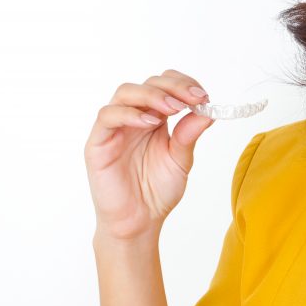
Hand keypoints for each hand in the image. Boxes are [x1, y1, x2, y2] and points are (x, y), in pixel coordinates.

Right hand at [84, 69, 215, 241]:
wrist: (139, 222)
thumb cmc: (157, 191)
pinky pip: (107, 117)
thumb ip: (190, 135)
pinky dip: (129, 114)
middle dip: (173, 87)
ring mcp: (114, 128)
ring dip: (153, 95)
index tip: (204, 95)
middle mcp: (133, 118)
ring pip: (125, 93)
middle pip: (148, 84)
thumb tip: (207, 110)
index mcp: (154, 119)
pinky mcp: (98, 143)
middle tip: (194, 98)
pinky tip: (151, 123)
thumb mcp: (181, 160)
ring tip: (174, 108)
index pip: (165, 86)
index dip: (184, 84)